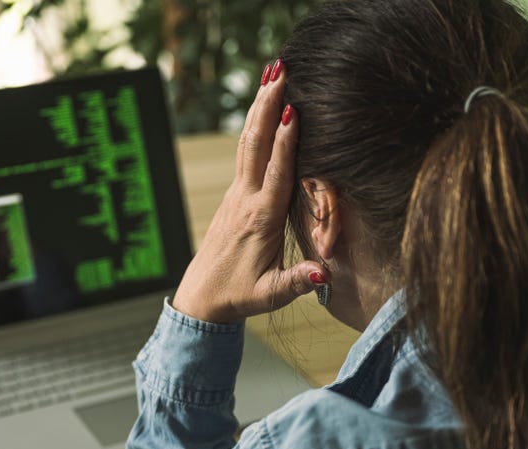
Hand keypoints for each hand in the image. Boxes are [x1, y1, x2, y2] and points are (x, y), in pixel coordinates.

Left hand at [171, 62, 326, 323]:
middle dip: (267, 106)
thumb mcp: (270, 294)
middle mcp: (246, 200)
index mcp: (261, 219)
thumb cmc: (240, 295)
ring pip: (247, 143)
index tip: (292, 110)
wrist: (203, 298)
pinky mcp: (235, 196)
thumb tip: (324, 273)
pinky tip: (260, 106)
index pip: (276, 173)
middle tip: (279, 71)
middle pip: (256, 145)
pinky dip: (254, 125)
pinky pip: (246, 152)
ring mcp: (237, 195)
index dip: (284, 142)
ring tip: (271, 73)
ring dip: (259, 107)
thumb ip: (298, 281)